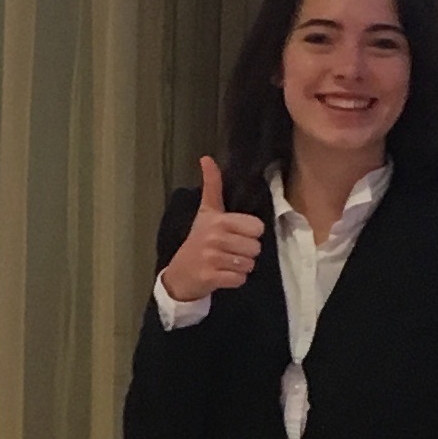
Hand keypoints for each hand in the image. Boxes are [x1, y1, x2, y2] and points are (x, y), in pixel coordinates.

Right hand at [161, 155, 263, 307]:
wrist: (180, 273)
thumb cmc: (198, 240)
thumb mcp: (206, 212)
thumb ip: (212, 186)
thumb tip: (206, 158)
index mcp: (218, 220)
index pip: (257, 227)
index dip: (250, 234)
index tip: (236, 235)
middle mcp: (215, 237)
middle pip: (255, 247)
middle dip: (246, 253)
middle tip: (230, 252)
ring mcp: (212, 258)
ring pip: (248, 264)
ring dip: (241, 267)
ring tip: (226, 263)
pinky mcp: (211, 277)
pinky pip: (239, 279)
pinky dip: (234, 280)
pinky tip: (222, 274)